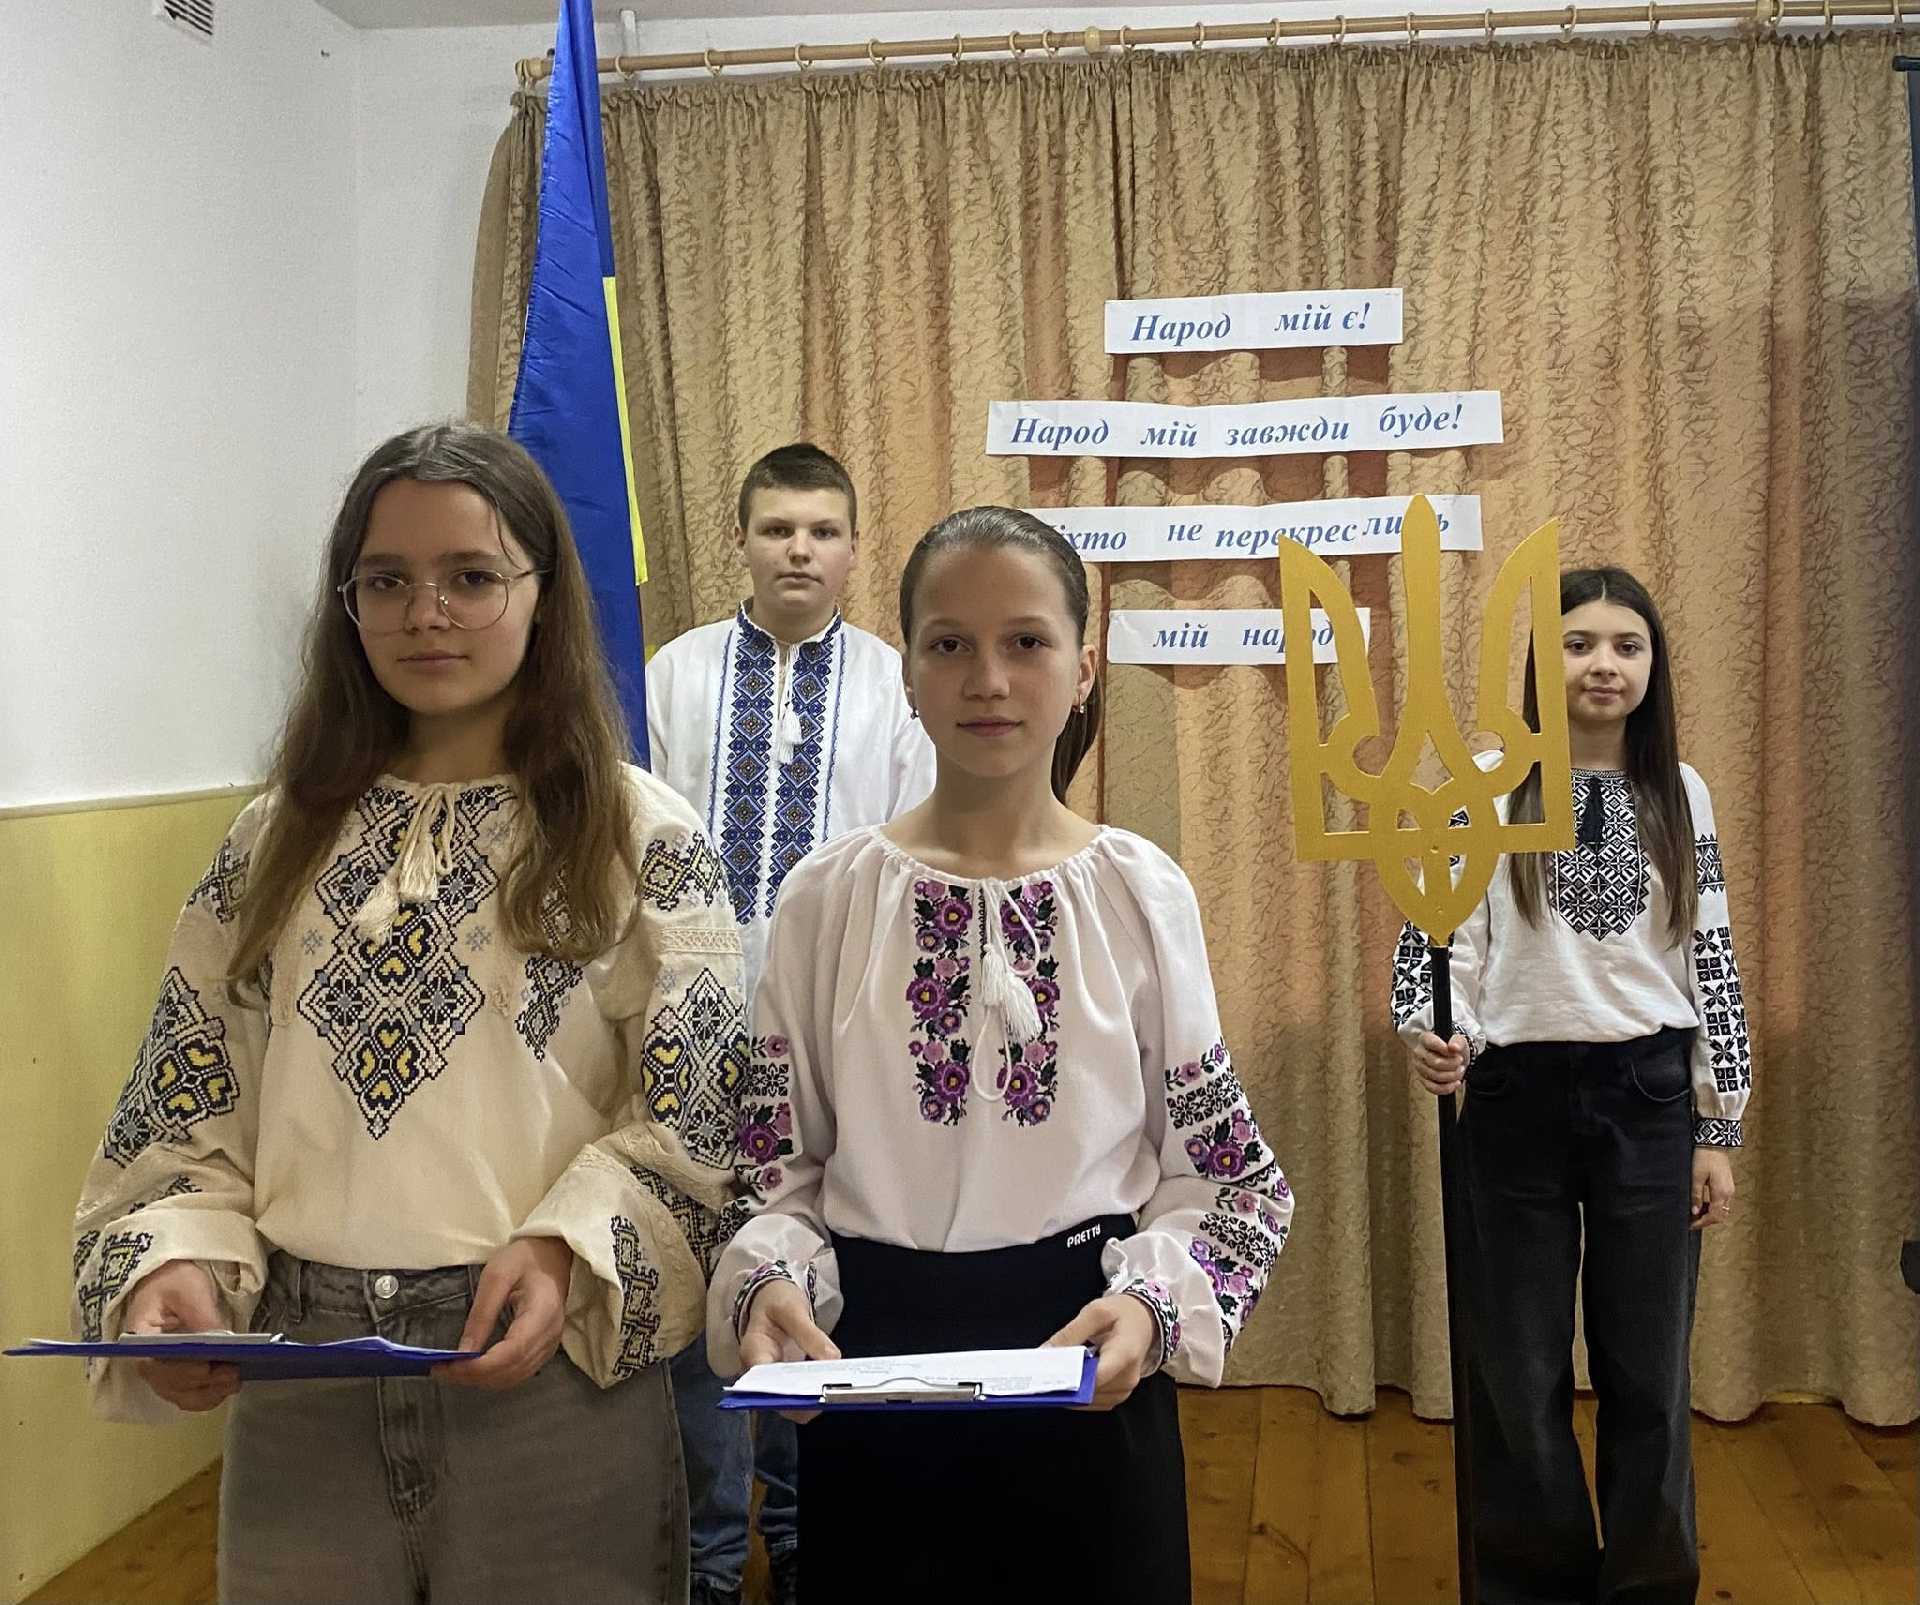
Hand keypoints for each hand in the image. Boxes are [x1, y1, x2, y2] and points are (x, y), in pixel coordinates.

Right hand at [125, 1260, 239, 1412]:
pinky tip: (225, 1389)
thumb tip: (221, 1341)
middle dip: (203, 1384)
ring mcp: (157, 1372)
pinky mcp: (172, 1375)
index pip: (155, 1364)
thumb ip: (203, 1316)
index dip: (182, 1371)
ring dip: (207, 1394)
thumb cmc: (174, 1282)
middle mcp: (144, 1361)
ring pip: (180, 1395)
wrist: (167, 1282)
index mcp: (139, 1338)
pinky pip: (186, 1394)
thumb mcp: (190, 1290)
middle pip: (170, 1384)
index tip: (208, 1368)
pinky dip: (205, 1397)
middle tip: (233, 1374)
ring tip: (234, 1382)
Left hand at [437, 1236, 572, 1388]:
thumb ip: (481, 1314)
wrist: (552, 1255)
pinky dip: (494, 1376)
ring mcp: (550, 1344)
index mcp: (542, 1313)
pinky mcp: (544, 1349)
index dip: (480, 1367)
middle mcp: (550, 1335)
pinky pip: (519, 1373)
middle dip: (474, 1377)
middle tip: (441, 1370)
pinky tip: (474, 1369)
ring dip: (482, 1380)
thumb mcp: (496, 1275)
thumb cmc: (525, 1259)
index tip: (450, 1366)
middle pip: (512, 1371)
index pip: (511, 1353)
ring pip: (515, 1377)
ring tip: (452, 1370)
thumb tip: (463, 1352)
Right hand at [739, 1278, 838, 1423]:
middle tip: (828, 1394)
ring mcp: (772, 1378)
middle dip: (802, 1401)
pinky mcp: (786, 1379)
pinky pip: (799, 1393)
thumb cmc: (776, 1300)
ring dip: (811, 1400)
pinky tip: (831, 1384)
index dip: (785, 1393)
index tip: (810, 1392)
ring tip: (833, 1391)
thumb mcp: (792, 1308)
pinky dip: (814, 1392)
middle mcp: (758, 1373)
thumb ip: (810, 1333)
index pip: (763, 1382)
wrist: (772, 1297)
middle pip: (776, 1399)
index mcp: (753, 1352)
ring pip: (789, 1402)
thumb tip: (832, 1359)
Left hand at [1045, 1294, 1155, 1411]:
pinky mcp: (1118, 1395)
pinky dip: (1079, 1395)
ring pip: (1089, 1400)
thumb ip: (1070, 1333)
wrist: (1144, 1320)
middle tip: (1041, 1375)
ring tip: (1052, 1376)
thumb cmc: (1121, 1313)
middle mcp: (1127, 1378)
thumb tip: (1044, 1353)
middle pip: (1090, 1391)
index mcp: (1124, 1354)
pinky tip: (1068, 1380)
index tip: (1046, 1375)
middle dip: (1065, 1385)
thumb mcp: (1095, 1312)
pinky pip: (1094, 1402)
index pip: (1095, 1377)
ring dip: (1070, 1391)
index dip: (1069, 1379)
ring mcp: (1125, 1390)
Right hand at [1411, 1032, 1468, 1095]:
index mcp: (1425, 1039)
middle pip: (1434, 1062)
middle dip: (1452, 1064)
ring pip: (1435, 1076)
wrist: (1455, 1058)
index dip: (1442, 1048)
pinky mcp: (1424, 1081)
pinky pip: (1434, 1088)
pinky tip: (1456, 1083)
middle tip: (1461, 1061)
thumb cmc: (1454, 1048)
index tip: (1454, 1051)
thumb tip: (1454, 1047)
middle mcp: (1419, 1053)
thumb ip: (1458, 1041)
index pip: (1430, 1043)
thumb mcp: (1459, 1040)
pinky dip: (1447, 1088)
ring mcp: (1420, 1068)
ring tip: (1460, 1070)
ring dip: (1452, 1075)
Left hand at [1691, 1148, 1735, 1231]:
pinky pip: (1722, 1202)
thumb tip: (1694, 1212)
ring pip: (1722, 1209)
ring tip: (1694, 1213)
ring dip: (1710, 1214)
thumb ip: (1696, 1196)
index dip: (1702, 1223)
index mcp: (1721, 1193)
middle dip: (1706, 1220)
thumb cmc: (1704, 1158)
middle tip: (1691, 1221)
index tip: (1690, 1225)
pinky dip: (1713, 1206)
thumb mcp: (1696, 1177)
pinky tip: (1702, 1204)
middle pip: (1720, 1215)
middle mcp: (1728, 1193)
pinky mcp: (1728, 1185)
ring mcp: (1730, 1189)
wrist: (1714, 1143)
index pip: (1714, 1216)